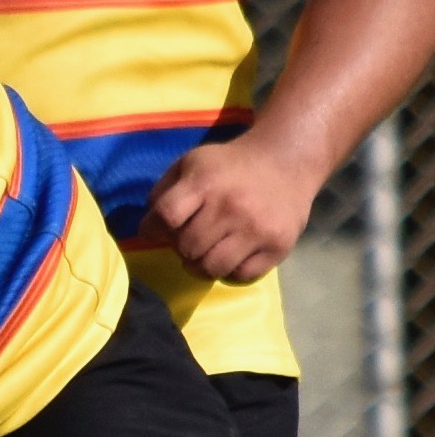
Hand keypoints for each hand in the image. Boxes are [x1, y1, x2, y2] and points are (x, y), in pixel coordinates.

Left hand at [141, 137, 320, 285]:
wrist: (287, 161)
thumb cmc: (229, 165)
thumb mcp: (191, 163)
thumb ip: (164, 191)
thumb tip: (150, 228)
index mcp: (205, 182)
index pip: (166, 217)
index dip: (153, 229)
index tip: (157, 230)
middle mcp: (232, 207)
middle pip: (187, 247)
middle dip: (179, 247)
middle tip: (188, 239)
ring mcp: (257, 229)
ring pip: (211, 268)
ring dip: (200, 264)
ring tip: (205, 251)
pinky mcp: (278, 246)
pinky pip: (242, 276)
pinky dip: (229, 271)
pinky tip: (230, 256)